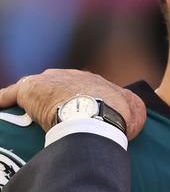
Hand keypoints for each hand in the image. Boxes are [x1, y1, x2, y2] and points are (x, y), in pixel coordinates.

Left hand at [0, 69, 145, 139]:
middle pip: (59, 85)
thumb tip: (133, 115)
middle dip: (56, 96)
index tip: (79, 113)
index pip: (82, 88)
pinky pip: (10, 95)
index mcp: (94, 81)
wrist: (100, 113)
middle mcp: (71, 76)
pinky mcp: (29, 90)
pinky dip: (2, 100)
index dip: (79, 100)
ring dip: (34, 99)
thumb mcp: (135, 111)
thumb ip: (130, 110)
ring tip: (28, 114)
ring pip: (37, 88)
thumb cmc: (119, 114)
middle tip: (56, 114)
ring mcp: (49, 81)